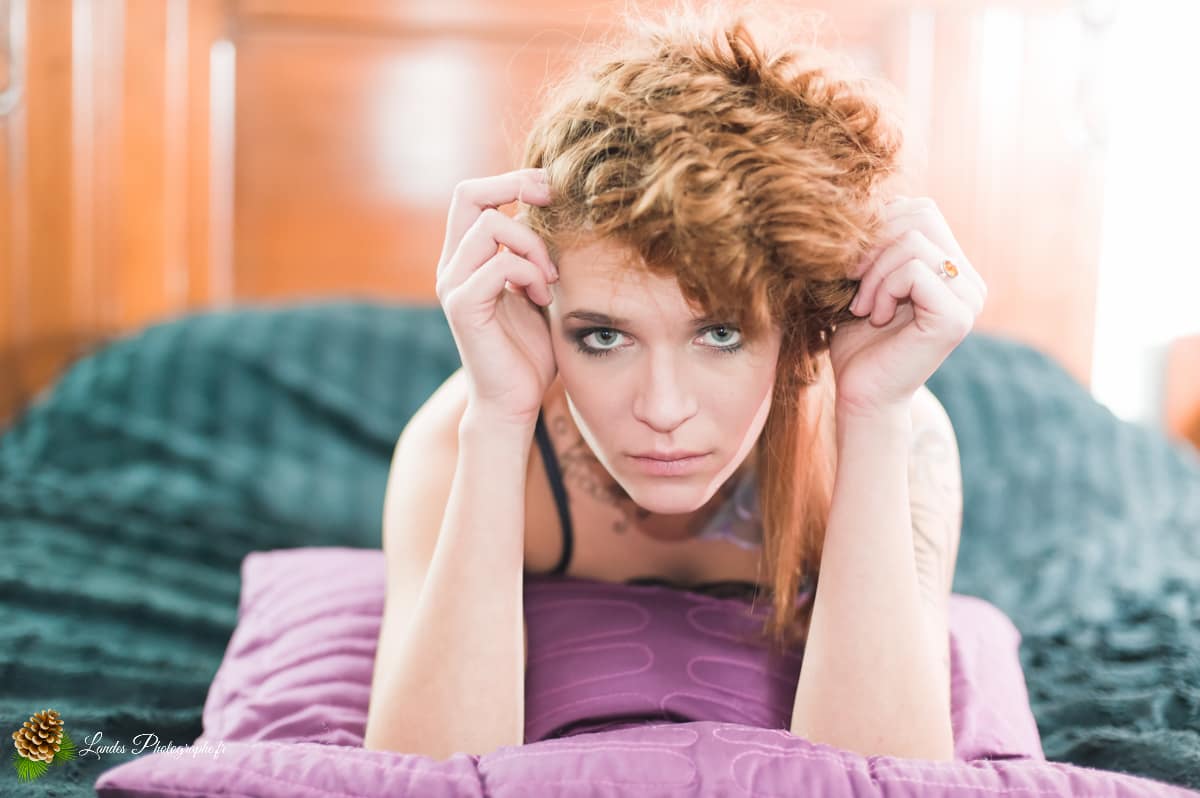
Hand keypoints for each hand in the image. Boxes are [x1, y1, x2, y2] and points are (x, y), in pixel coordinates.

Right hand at [436, 168, 559, 427]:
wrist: (515, 402)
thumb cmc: (532, 349)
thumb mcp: (539, 288)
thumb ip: (537, 252)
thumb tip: (557, 210)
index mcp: (467, 256)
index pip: (476, 193)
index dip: (515, 179)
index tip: (554, 190)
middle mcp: (452, 264)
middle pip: (467, 193)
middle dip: (515, 185)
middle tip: (552, 200)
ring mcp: (453, 284)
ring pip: (489, 225)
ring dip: (532, 243)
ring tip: (550, 276)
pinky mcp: (462, 307)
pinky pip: (498, 264)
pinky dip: (529, 273)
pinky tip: (542, 297)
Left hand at [828, 196, 986, 415]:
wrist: (861, 394)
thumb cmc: (857, 341)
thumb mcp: (863, 280)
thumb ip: (876, 243)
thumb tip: (867, 197)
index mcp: (952, 268)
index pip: (921, 211)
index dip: (879, 225)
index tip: (851, 263)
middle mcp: (969, 280)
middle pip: (921, 217)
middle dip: (874, 243)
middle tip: (850, 279)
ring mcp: (969, 298)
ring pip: (915, 242)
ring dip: (874, 271)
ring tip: (861, 305)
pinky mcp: (957, 317)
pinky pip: (916, 271)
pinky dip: (884, 288)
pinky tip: (874, 316)